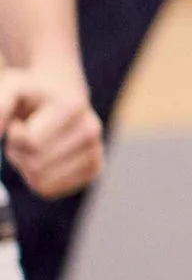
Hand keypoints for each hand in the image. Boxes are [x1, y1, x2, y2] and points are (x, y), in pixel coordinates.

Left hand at [0, 68, 102, 200]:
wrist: (63, 99)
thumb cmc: (32, 96)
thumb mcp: (12, 89)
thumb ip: (0, 109)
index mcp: (73, 106)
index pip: (31, 142)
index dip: (14, 136)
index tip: (20, 123)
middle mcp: (90, 129)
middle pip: (35, 164)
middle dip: (19, 153)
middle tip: (25, 137)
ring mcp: (95, 151)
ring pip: (39, 180)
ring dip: (26, 167)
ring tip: (34, 147)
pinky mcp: (94, 170)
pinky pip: (49, 190)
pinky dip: (37, 179)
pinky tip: (45, 159)